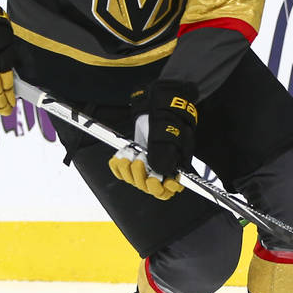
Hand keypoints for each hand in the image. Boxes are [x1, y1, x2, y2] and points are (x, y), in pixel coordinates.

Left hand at [108, 82, 197, 198]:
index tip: (156, 179)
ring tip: (130, 153)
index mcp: (175, 165)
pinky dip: (117, 165)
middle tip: (140, 160)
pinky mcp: (131, 157)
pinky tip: (120, 155)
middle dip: (142, 177)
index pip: (169, 190)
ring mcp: (145, 163)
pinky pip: (120, 171)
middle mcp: (159, 167)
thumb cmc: (169, 116)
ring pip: (134, 180)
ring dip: (128, 169)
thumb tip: (161, 172)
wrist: (157, 102)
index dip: (163, 189)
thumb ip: (166, 151)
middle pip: (149, 188)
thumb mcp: (171, 131)